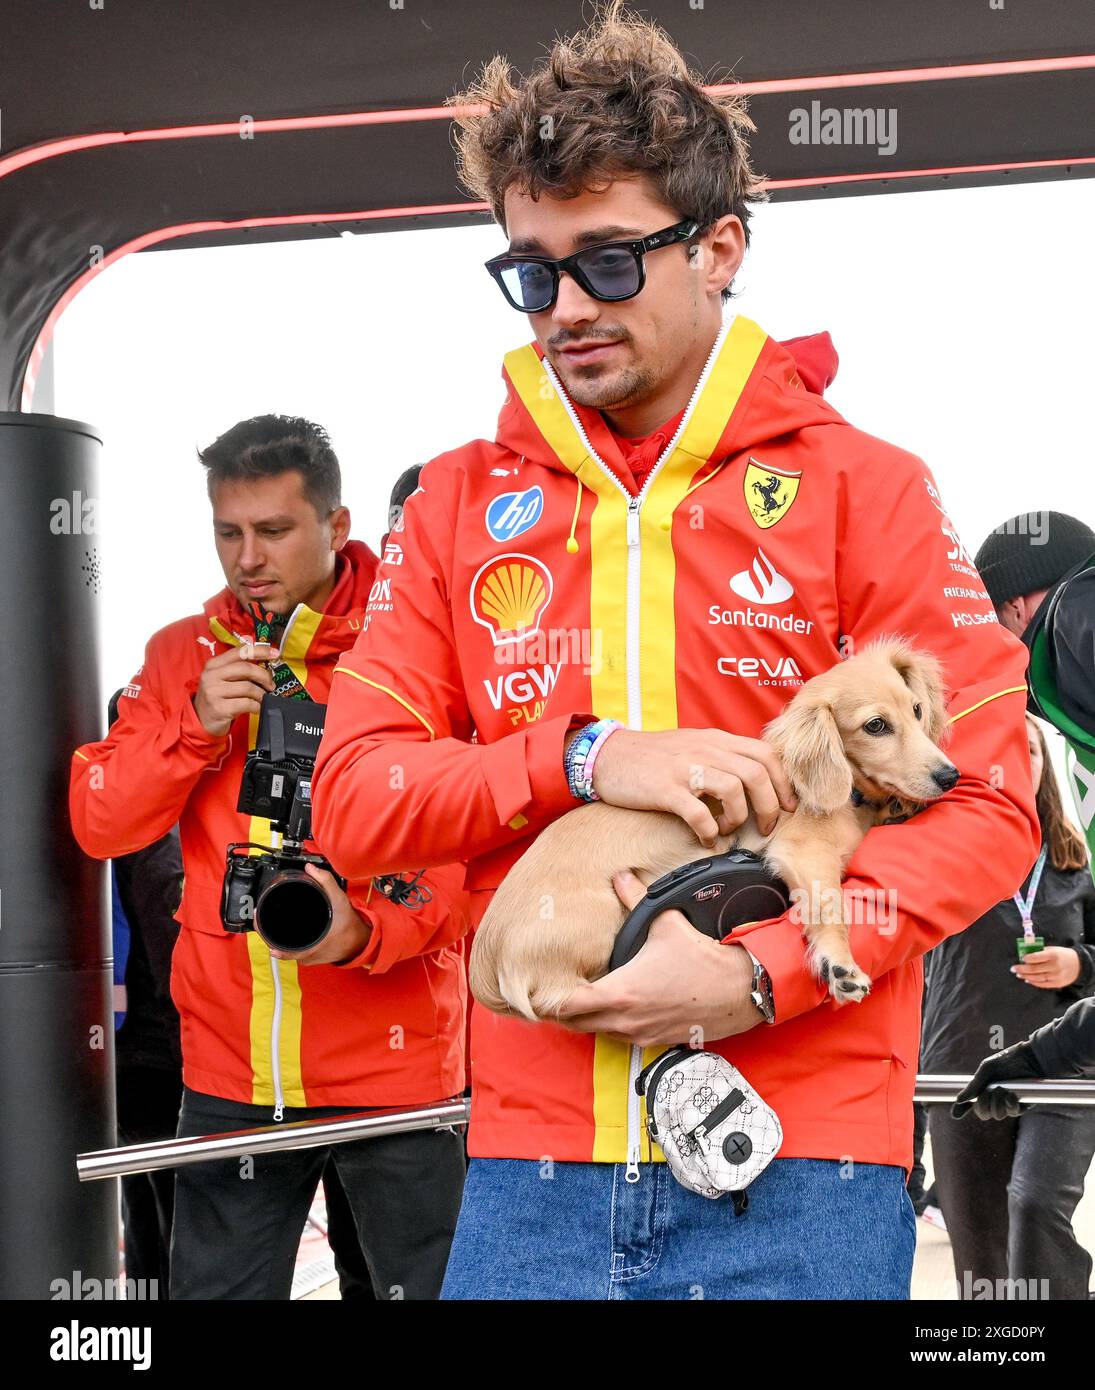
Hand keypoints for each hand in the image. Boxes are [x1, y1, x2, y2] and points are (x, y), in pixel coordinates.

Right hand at [193, 641, 278, 736]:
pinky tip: (258, 708)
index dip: (259, 651)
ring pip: (248, 688)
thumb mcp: (223, 678)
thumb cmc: (218, 697)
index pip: (239, 652)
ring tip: (263, 698)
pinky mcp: (219, 708)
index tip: (274, 653)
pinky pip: (247, 704)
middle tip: (271, 685)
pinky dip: (257, 706)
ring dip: (261, 694)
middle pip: (245, 669)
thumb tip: (261, 650)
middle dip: (264, 676)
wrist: (201, 720)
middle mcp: (211, 676)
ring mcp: (213, 692)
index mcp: (213, 665)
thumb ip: (238, 666)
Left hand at [266, 863, 371, 965]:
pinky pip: (293, 950)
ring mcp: (306, 958)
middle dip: (268, 932)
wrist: (360, 942)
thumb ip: (326, 882)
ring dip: (276, 937)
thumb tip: (311, 869)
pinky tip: (282, 931)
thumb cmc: (349, 926)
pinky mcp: (309, 957)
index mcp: (309, 947)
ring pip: (285, 949)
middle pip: (279, 947)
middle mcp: (305, 955)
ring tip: (268, 921)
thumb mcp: (339, 901)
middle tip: (261, 916)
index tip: (259, 924)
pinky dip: (286, 941)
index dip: (267, 936)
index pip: (281, 948)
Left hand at [553, 869, 763, 1045]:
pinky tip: (615, 1008)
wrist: (739, 990)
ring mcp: (640, 1035)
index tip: (545, 987)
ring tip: (583, 999)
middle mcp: (625, 1020)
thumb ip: (636, 899)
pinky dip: (610, 1026)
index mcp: (619, 993)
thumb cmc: (701, 959)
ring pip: (598, 1033)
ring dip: (588, 1019)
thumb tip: (621, 876)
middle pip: (576, 1024)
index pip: (568, 1006)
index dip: (552, 997)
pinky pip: (620, 1038)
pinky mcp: (655, 1041)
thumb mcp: (666, 923)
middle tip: (559, 992)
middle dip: (565, 1010)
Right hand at [590, 727, 796, 847]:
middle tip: (766, 827)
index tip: (787, 806)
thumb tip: (753, 781)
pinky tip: (706, 839)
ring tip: (728, 830)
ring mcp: (685, 768)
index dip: (784, 782)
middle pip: (757, 774)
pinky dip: (709, 831)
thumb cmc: (652, 756)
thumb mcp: (692, 745)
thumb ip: (721, 756)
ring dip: (738, 818)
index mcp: (716, 740)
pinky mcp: (666, 788)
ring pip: (734, 791)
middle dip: (770, 806)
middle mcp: (705, 750)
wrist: (608, 756)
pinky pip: (699, 813)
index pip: (766, 753)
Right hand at [952, 1041, 1044, 1119]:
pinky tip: (1012, 1095)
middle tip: (987, 1094)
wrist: (1033, 1059)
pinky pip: (1011, 1113)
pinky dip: (1009, 1104)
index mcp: (984, 1088)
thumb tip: (958, 1100)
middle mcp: (995, 1098)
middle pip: (983, 1114)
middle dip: (983, 1106)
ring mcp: (1008, 1103)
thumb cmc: (1009, 1060)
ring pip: (997, 1115)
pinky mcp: (1022, 1106)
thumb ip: (973, 1085)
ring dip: (997, 1102)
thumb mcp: (987, 1069)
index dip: (962, 1110)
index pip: (971, 1103)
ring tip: (1003, 1089)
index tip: (955, 1115)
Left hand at [1012, 946, 1080, 989]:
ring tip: (1018, 974)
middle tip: (1013, 968)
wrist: (1079, 965)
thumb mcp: (1053, 949)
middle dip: (1022, 969)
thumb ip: (1040, 951)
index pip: (1037, 957)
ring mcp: (1056, 976)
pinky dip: (1033, 982)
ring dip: (1025, 976)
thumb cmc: (1062, 955)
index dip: (1027, 958)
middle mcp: (1054, 966)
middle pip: (1034, 969)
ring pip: (1037, 978)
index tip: (1021, 958)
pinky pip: (1042, 984)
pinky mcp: (1057, 984)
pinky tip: (1027, 979)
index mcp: (1053, 955)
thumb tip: (1025, 953)